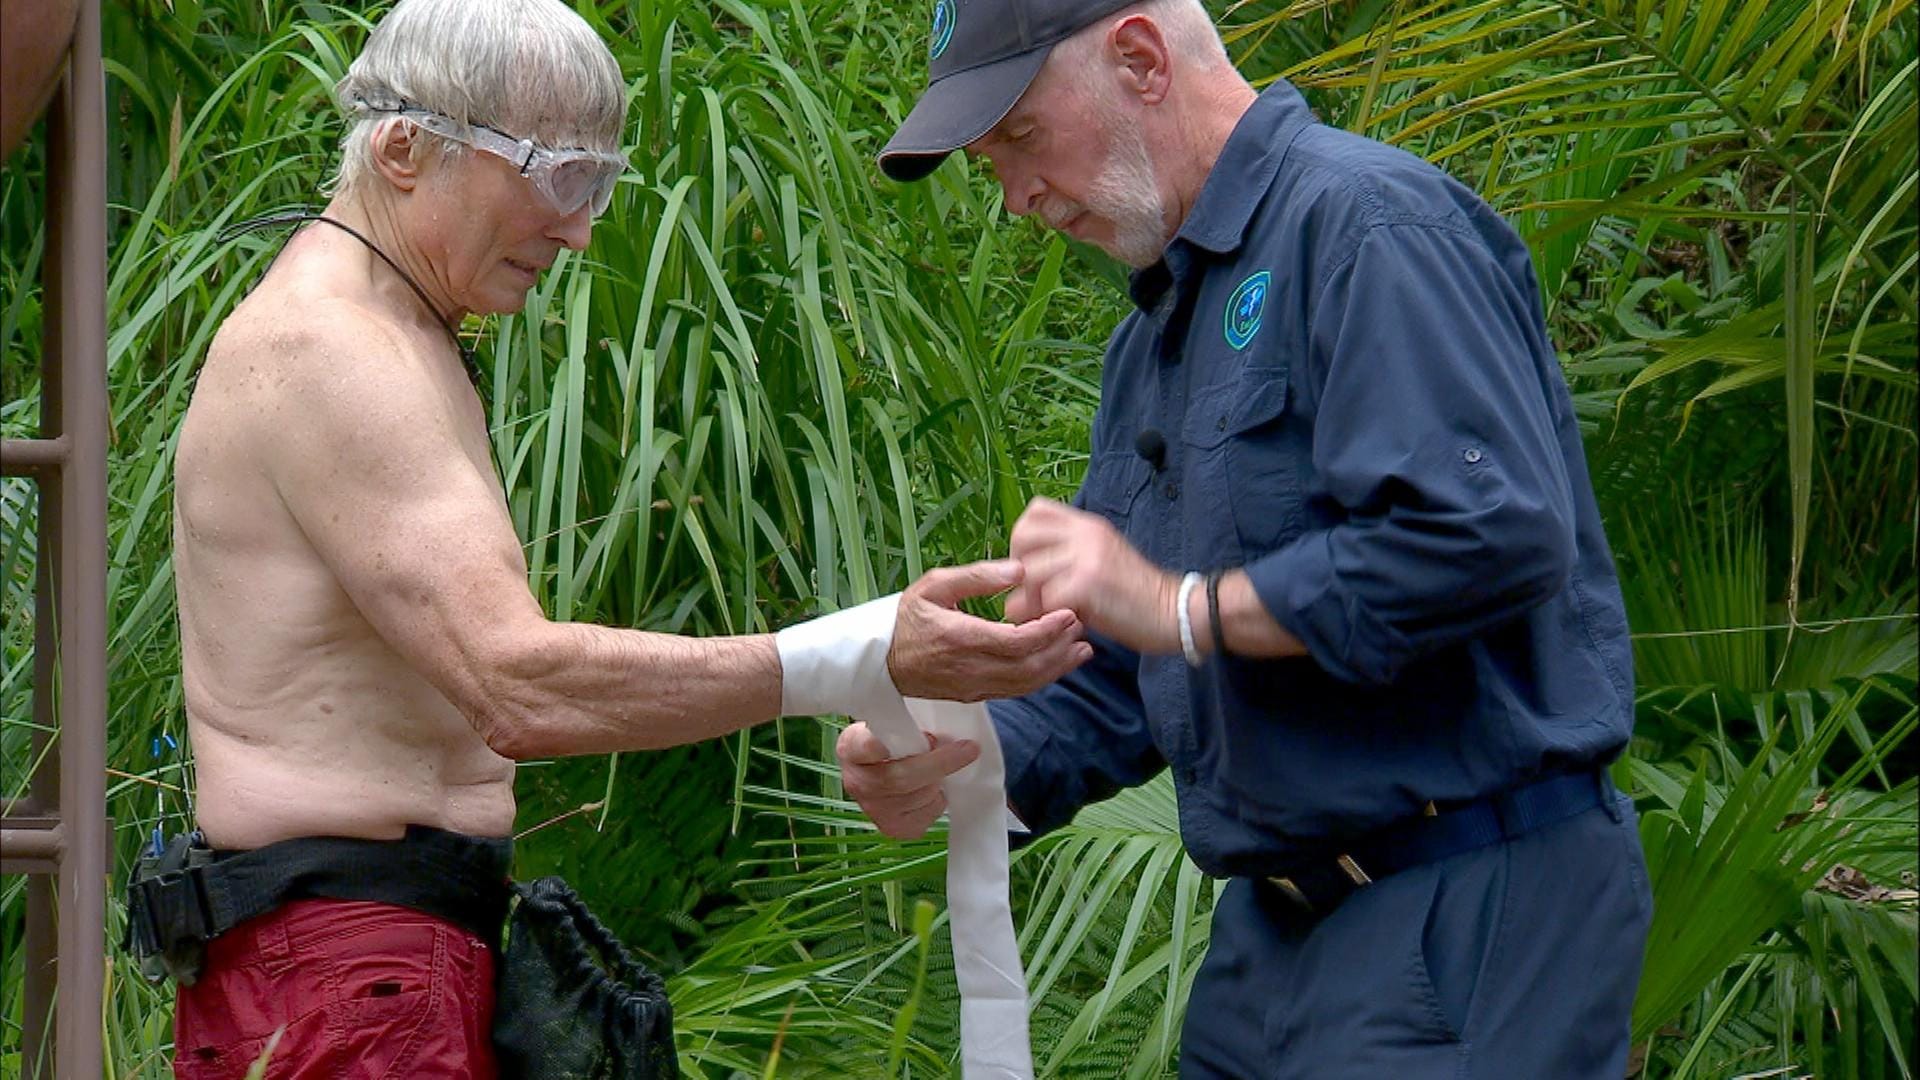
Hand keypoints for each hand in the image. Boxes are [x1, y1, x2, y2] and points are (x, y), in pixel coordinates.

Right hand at [837, 723, 978, 837]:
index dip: (886, 743)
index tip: (919, 736)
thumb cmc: (890, 741)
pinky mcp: (892, 829)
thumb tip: (944, 735)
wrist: (878, 770)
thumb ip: (907, 726)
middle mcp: (856, 782)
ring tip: (935, 770)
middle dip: (939, 763)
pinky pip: (928, 814)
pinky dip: (938, 800)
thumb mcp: (891, 725)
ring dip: (938, 781)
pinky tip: (930, 789)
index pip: (866, 745)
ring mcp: (872, 810)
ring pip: (919, 796)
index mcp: (851, 747)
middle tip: (967, 749)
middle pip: (900, 778)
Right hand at [887, 559, 1092, 700]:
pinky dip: (1040, 679)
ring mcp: (972, 687)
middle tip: (1082, 627)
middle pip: (1028, 667)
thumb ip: (977, 576)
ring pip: (1025, 684)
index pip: (1016, 641)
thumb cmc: (906, 618)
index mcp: (960, 638)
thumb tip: (1019, 569)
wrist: (878, 661)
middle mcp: (969, 668)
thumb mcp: (934, 585)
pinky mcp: (974, 696)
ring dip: (1057, 668)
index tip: (1069, 613)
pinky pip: (1014, 691)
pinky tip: (1055, 664)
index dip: (1048, 630)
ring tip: (1081, 649)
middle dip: (1060, 649)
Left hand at [1007, 497, 1179, 653]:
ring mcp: (1087, 555)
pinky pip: (1045, 597)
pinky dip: (1045, 615)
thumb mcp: (1102, 561)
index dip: (1023, 539)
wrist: (1176, 612)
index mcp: (1088, 525)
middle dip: (1017, 567)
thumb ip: (1067, 560)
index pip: (1036, 510)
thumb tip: (1023, 580)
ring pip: (1030, 570)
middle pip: (1023, 534)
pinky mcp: (1089, 583)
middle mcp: (1086, 533)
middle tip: (1032, 592)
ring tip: (1045, 614)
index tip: (1032, 566)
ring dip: (1029, 598)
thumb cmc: (1137, 596)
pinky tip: (1061, 622)